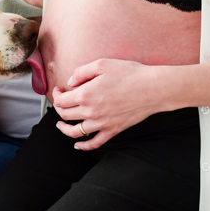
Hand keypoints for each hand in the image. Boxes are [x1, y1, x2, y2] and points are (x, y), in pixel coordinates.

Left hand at [51, 58, 167, 150]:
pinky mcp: (113, 130)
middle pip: (65, 115)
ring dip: (64, 128)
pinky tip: (78, 145)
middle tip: (60, 102)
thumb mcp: (102, 64)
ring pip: (75, 132)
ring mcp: (101, 123)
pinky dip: (84, 146)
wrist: (152, 88)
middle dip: (58, 108)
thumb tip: (70, 82)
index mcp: (86, 95)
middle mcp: (91, 111)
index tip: (59, 90)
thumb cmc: (130, 74)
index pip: (61, 100)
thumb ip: (81, 72)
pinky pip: (95, 143)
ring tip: (60, 125)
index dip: (56, 95)